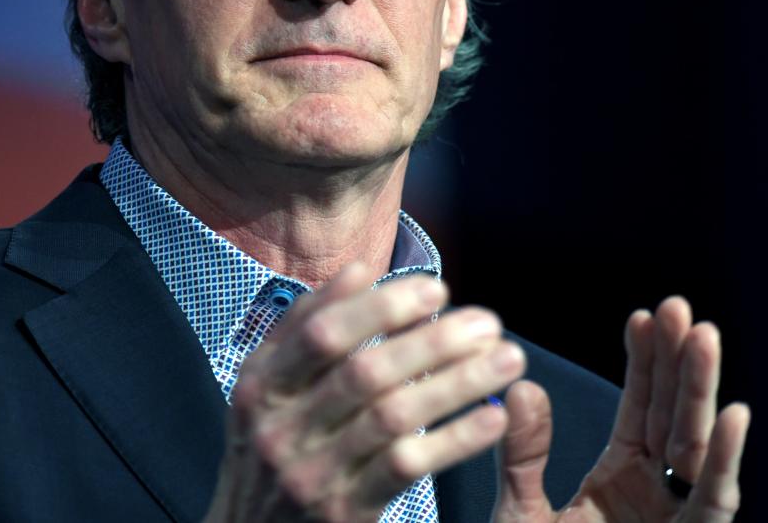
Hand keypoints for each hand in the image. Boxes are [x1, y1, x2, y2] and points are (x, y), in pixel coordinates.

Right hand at [203, 262, 525, 522]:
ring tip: (507, 359)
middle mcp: (280, 428)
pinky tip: (491, 418)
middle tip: (488, 321)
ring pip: (395, 417)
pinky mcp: (343, 514)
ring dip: (458, 383)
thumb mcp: (268, 388)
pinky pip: (407, 468)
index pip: (323, 334)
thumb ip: (306, 327)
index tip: (437, 290)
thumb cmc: (273, 446)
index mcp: (260, 386)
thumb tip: (360, 270)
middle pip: (366, 373)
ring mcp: (311, 474)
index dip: (382, 308)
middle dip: (434, 341)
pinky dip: (454, 440)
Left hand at [493, 297, 750, 522]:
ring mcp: (674, 522)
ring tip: (702, 336)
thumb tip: (521, 386)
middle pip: (674, 418)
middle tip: (680, 309)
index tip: (643, 315)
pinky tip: (733, 412)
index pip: (640, 408)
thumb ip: (522, 454)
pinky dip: (724, 460)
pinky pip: (712, 504)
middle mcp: (656, 495)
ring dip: (702, 393)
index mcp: (621, 478)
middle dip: (678, 365)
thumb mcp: (519, 511)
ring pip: (696, 448)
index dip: (645, 363)